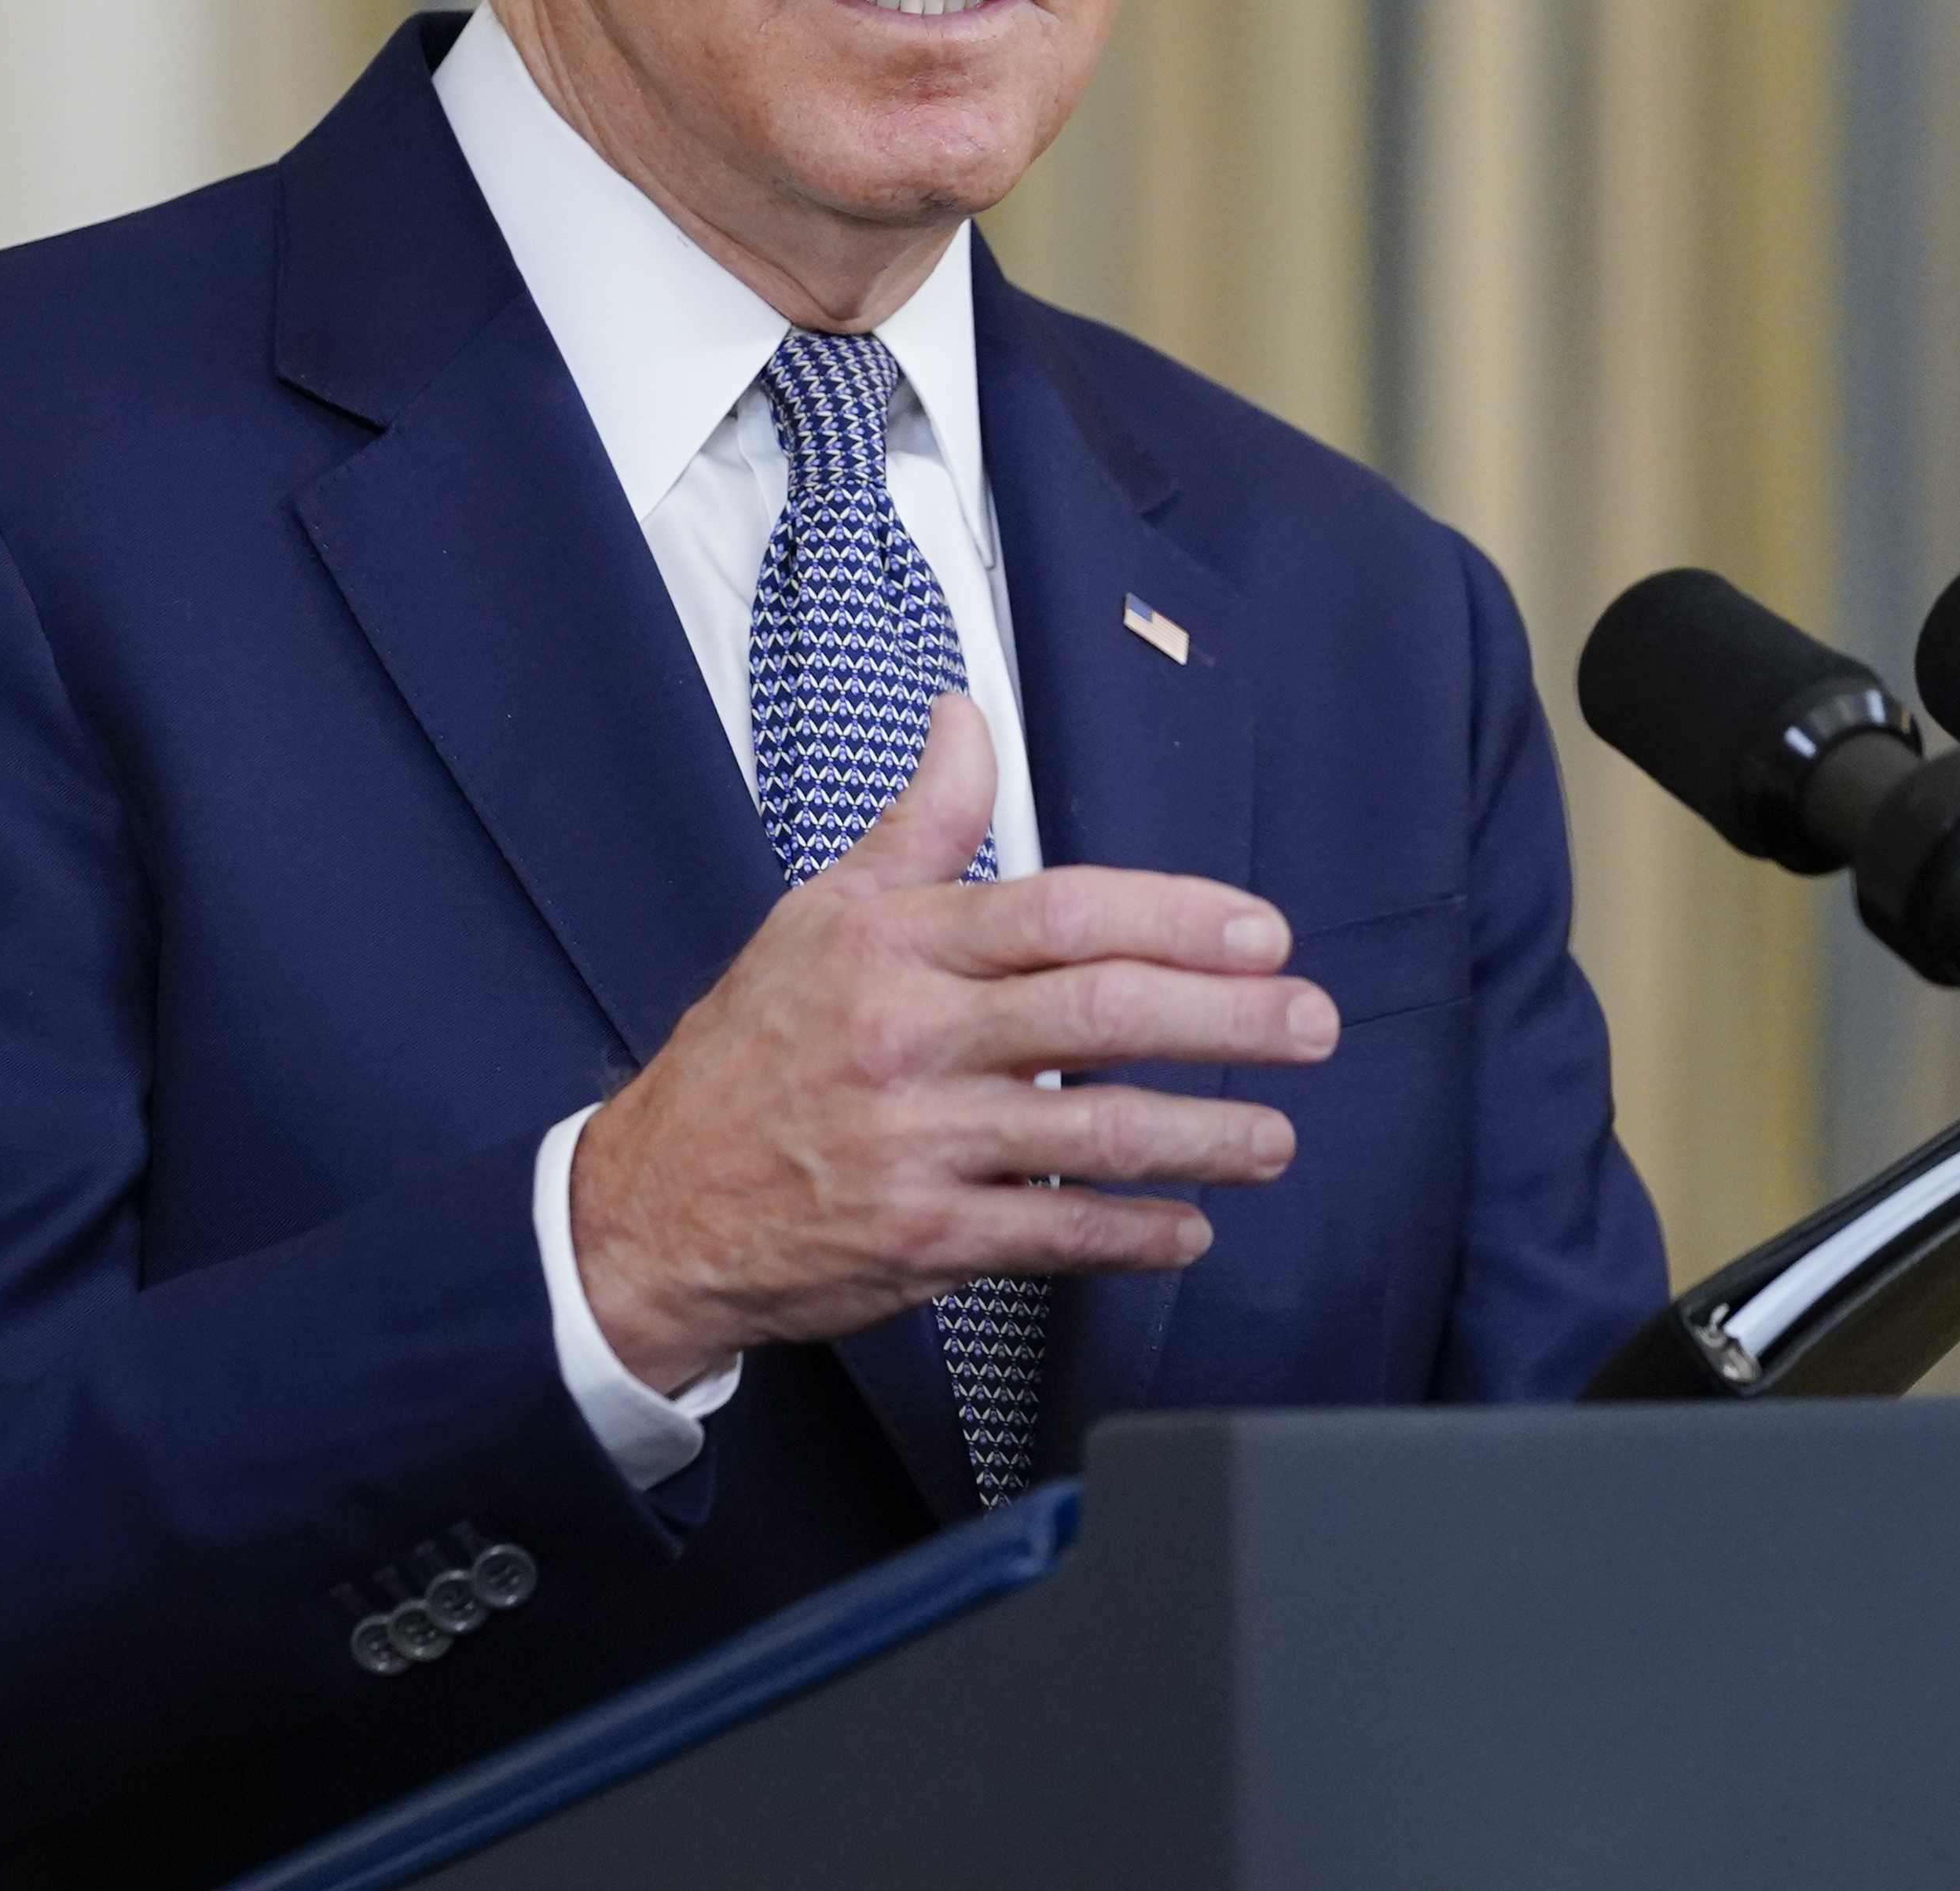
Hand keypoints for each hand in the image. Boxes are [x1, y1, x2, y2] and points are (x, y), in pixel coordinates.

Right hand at [571, 693, 1335, 1392]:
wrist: (648, 1206)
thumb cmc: (748, 1052)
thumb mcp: (820, 914)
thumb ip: (920, 825)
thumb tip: (965, 717)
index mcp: (895, 946)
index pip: (1063, 913)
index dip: (1178, 919)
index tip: (1262, 933)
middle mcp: (909, 1038)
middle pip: (1100, 1017)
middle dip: (1227, 1020)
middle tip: (1311, 1024)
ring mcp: (916, 1144)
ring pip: (1094, 1133)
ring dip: (1205, 1136)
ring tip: (1275, 1137)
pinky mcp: (919, 1241)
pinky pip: (1054, 1236)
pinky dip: (1133, 1234)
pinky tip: (1190, 1228)